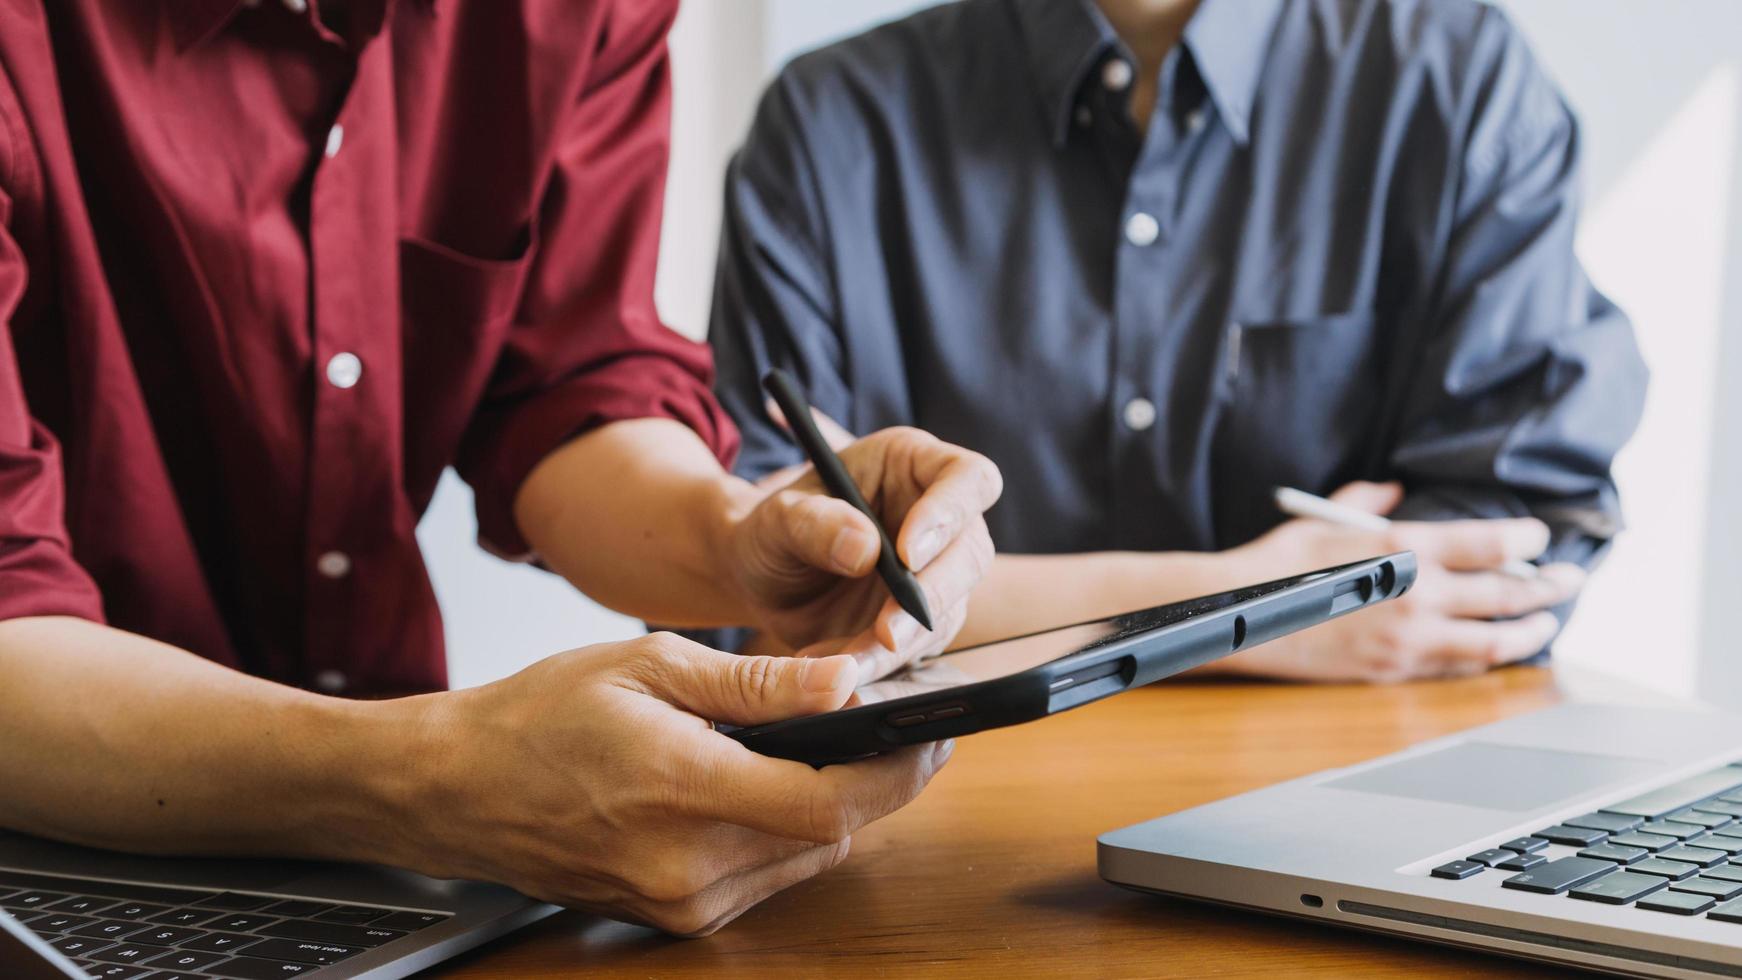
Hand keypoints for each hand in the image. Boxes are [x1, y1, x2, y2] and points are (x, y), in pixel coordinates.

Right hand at [405, 633, 952, 935]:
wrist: (459, 788)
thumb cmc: (542, 715)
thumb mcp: (651, 666)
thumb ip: (757, 684)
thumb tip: (846, 681)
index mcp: (683, 789)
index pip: (829, 801)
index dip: (898, 771)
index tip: (932, 732)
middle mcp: (687, 865)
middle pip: (831, 833)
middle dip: (875, 780)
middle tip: (896, 726)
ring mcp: (680, 902)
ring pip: (805, 857)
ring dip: (828, 805)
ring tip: (820, 745)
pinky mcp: (674, 917)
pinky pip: (765, 876)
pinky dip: (782, 831)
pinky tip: (762, 785)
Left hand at [727, 406, 1001, 680]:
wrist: (761, 581)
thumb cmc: (773, 530)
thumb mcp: (778, 519)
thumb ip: (815, 524)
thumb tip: (867, 550)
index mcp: (913, 465)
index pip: (968, 479)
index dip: (950, 513)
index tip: (906, 555)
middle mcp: (938, 518)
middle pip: (971, 553)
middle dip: (932, 596)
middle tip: (885, 632)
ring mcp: (936, 573)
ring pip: (949, 611)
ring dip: (901, 643)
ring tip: (842, 661)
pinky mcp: (922, 621)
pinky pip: (919, 648)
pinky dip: (881, 664)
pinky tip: (838, 668)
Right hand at [1207, 481, 1584, 681]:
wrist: (1242, 616)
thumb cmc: (1278, 563)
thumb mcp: (1322, 518)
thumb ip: (1365, 502)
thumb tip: (1392, 490)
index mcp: (1401, 547)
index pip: (1488, 542)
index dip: (1525, 539)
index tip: (1539, 536)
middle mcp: (1415, 594)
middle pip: (1506, 594)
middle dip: (1548, 586)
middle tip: (1572, 579)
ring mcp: (1408, 637)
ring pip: (1493, 641)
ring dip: (1529, 631)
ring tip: (1546, 622)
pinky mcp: (1394, 669)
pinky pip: (1456, 667)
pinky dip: (1484, 658)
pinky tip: (1495, 651)